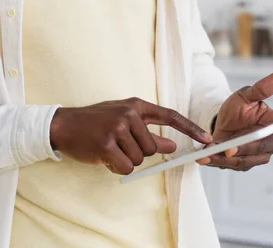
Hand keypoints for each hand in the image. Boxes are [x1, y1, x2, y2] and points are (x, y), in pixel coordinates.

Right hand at [50, 97, 212, 174]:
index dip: (190, 128)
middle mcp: (129, 114)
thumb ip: (148, 130)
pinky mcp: (107, 144)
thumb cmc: (96, 122)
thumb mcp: (124, 120)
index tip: (207, 139)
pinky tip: (105, 157)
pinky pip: (126, 167)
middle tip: (121, 146)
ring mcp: (117, 128)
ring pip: (140, 159)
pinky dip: (117, 168)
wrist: (65, 124)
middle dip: (140, 153)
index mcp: (136, 105)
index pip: (169, 116)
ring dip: (126, 160)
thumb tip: (172, 145)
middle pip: (153, 147)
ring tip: (110, 149)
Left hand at [197, 71, 272, 170]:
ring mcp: (259, 155)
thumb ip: (262, 88)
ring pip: (246, 159)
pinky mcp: (246, 163)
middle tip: (228, 148)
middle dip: (244, 148)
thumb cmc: (237, 108)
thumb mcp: (245, 95)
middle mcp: (270, 141)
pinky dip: (219, 162)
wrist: (221, 122)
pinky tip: (206, 158)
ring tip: (210, 153)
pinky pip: (234, 165)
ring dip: (227, 158)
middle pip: (261, 147)